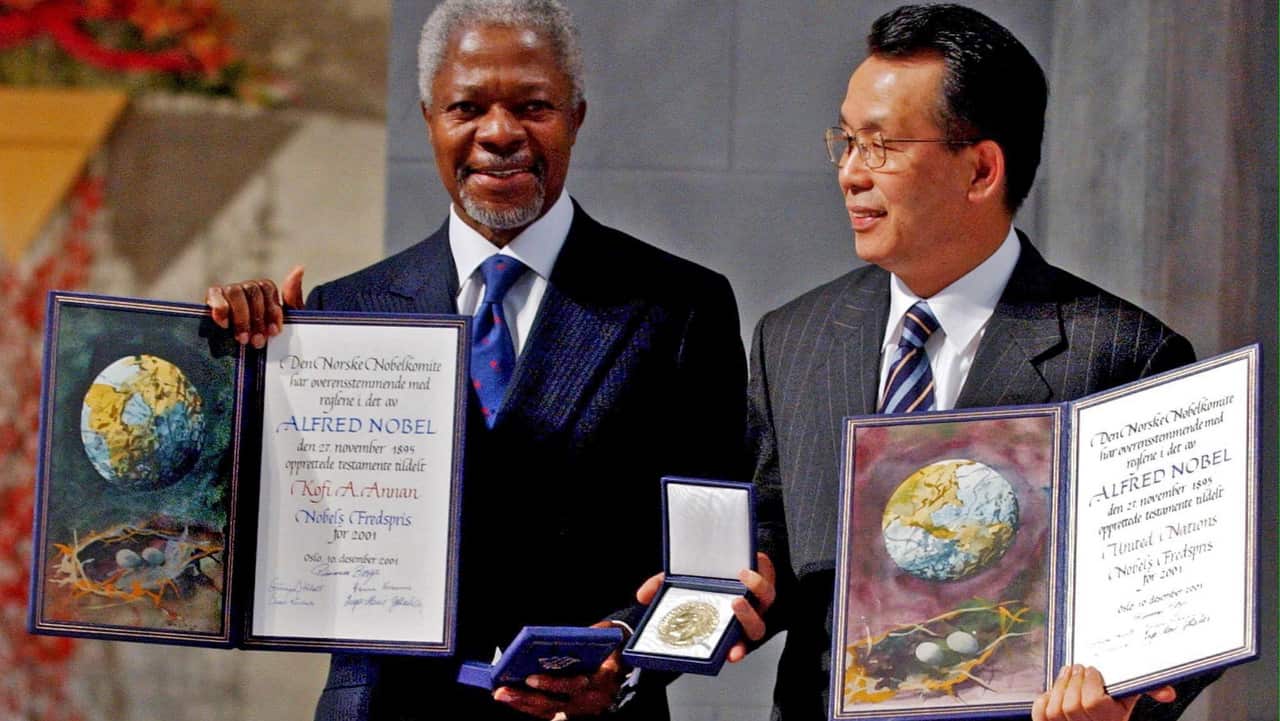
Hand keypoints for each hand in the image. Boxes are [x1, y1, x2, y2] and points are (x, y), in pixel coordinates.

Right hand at [205, 265, 304, 347]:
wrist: (252, 359)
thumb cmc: (268, 337)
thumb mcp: (287, 322)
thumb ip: (292, 298)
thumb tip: (299, 268)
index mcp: (263, 291)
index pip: (267, 288)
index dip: (272, 310)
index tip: (275, 332)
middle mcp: (245, 288)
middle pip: (252, 290)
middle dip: (257, 319)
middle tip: (258, 342)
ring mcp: (228, 292)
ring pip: (235, 292)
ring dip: (241, 318)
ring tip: (243, 339)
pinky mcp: (212, 299)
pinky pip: (214, 293)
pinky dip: (220, 307)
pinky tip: (225, 324)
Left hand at [493, 621, 626, 719]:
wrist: (625, 658)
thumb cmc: (610, 643)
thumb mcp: (604, 633)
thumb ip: (587, 635)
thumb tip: (560, 637)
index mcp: (604, 679)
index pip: (576, 685)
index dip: (552, 684)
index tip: (530, 677)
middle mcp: (595, 698)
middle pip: (557, 703)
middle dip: (527, 697)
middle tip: (503, 690)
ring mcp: (585, 708)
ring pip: (550, 711)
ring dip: (524, 704)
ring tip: (502, 694)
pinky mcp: (575, 712)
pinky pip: (551, 714)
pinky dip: (531, 708)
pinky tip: (514, 700)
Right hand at [635, 551, 776, 662]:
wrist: (730, 553)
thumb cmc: (707, 575)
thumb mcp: (681, 581)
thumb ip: (661, 587)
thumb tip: (642, 596)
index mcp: (728, 623)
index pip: (736, 645)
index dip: (735, 651)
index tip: (731, 655)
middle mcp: (747, 615)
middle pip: (755, 628)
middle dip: (746, 620)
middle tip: (733, 605)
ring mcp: (759, 599)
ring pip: (766, 605)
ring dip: (754, 596)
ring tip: (739, 584)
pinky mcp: (766, 579)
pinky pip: (768, 582)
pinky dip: (757, 577)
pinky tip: (744, 571)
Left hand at [1032, 664, 1174, 720]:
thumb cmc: (1111, 713)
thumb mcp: (1128, 702)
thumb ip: (1148, 690)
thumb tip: (1168, 692)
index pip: (1093, 702)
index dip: (1090, 683)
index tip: (1093, 670)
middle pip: (1073, 704)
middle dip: (1074, 681)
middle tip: (1078, 667)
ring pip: (1055, 708)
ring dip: (1059, 686)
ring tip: (1067, 674)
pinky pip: (1041, 713)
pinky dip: (1045, 699)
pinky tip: (1054, 692)